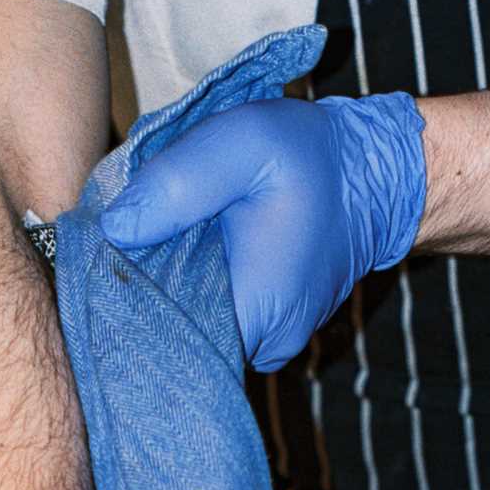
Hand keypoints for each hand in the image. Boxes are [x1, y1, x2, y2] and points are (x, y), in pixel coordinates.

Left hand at [99, 93, 425, 372]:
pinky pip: (222, 323)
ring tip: (183, 241)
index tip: (121, 249)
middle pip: (178, 334)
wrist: (375, 177)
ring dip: (180, 288)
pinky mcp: (272, 337)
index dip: (130, 289)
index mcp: (250, 311)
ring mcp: (269, 348)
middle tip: (153, 233)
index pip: (162, 329)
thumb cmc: (311, 157)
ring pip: (199, 329)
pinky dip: (204, 293)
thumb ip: (176, 183)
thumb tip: (114, 230)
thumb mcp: (242, 141)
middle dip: (154, 286)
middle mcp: (261, 347)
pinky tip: (206, 256)